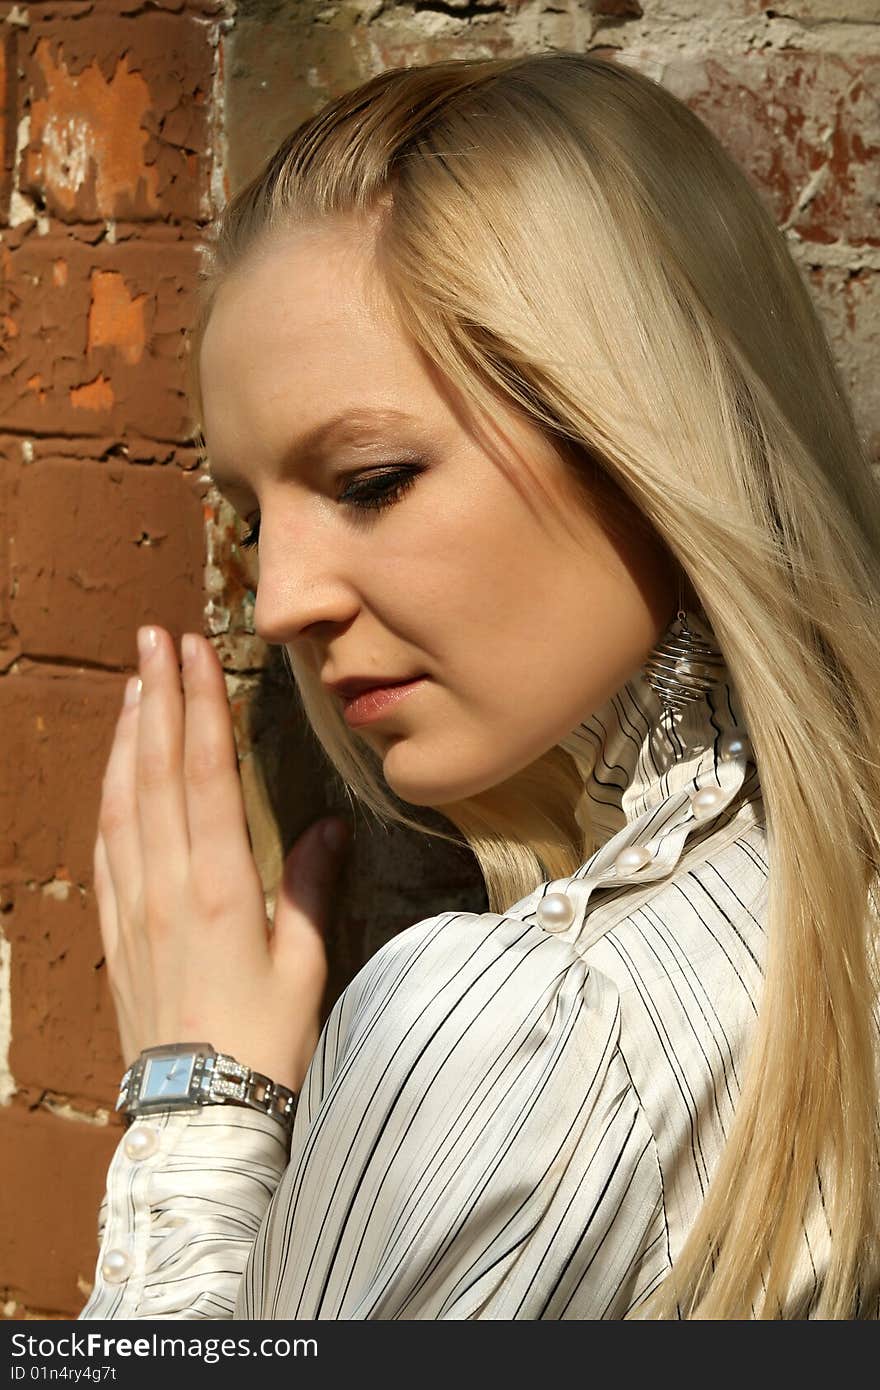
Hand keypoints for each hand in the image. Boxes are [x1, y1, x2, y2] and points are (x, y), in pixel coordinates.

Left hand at [92, 625, 350, 1094]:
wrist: (198, 1117)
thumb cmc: (265, 1046)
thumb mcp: (305, 967)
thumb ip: (312, 889)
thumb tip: (331, 828)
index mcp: (223, 890)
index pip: (205, 776)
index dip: (200, 707)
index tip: (196, 652)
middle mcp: (169, 887)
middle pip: (156, 771)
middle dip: (156, 696)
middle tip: (153, 637)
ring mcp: (133, 906)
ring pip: (123, 800)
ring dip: (127, 735)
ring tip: (134, 681)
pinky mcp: (115, 930)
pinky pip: (104, 846)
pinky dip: (109, 794)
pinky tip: (115, 766)